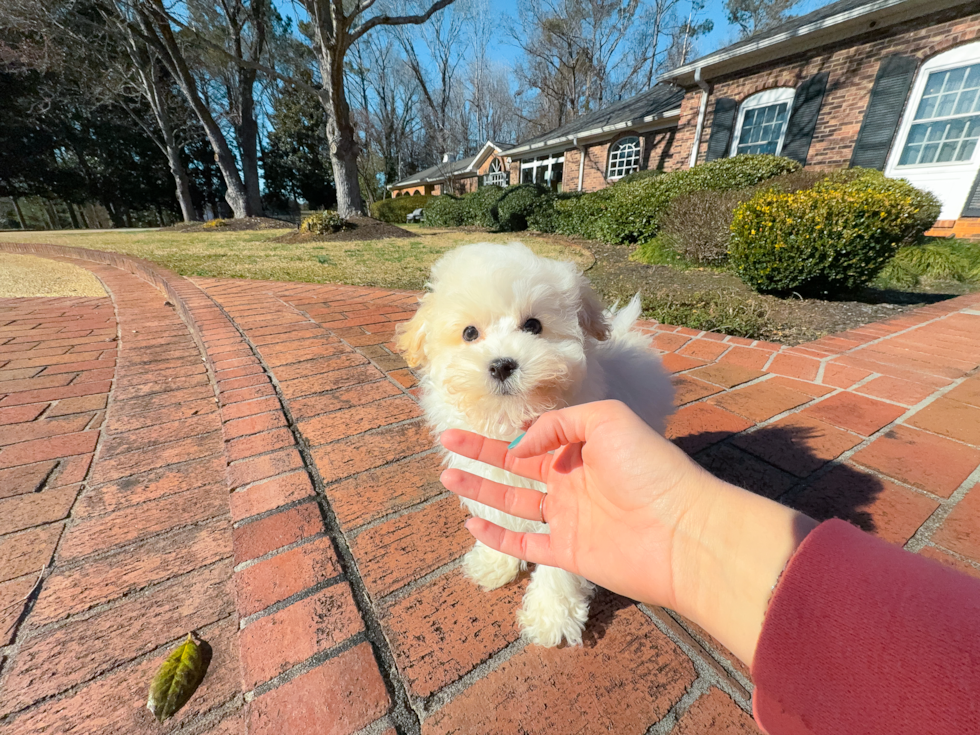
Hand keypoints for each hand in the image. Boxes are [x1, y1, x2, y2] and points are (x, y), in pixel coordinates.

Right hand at [440, 400, 815, 666]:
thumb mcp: (606, 420)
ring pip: (514, 503)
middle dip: (480, 455)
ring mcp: (569, 518)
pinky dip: (498, 535)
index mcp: (582, 449)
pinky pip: (525, 543)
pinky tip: (473, 523)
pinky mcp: (569, 552)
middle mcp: (572, 482)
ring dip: (480, 490)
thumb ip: (558, 424)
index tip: (473, 424)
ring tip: (448, 476)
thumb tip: (520, 447)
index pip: (534, 438)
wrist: (683, 531)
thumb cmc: (651, 468)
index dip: (503, 432)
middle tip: (446, 443)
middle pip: (515, 468)